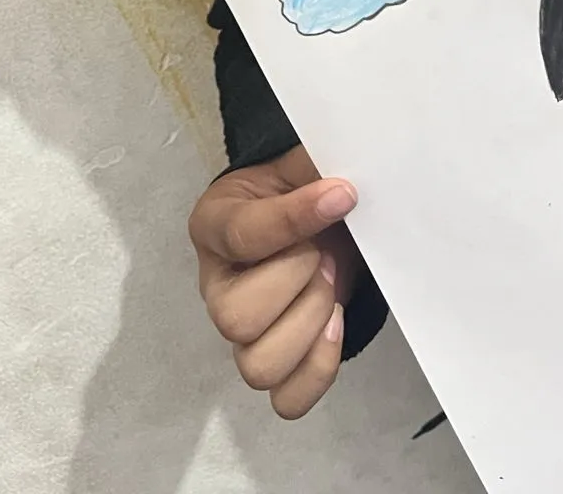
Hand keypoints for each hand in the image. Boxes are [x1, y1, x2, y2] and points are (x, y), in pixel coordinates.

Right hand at [188, 146, 359, 417]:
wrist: (320, 214)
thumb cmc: (304, 188)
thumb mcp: (302, 163)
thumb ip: (314, 164)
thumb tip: (346, 169)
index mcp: (215, 225)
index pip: (242, 235)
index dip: (296, 218)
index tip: (344, 194)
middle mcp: (218, 285)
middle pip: (235, 318)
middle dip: (297, 283)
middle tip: (327, 253)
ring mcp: (241, 333)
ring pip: (258, 365)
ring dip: (309, 326)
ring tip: (332, 286)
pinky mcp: (274, 363)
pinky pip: (287, 399)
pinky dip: (318, 369)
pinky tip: (335, 324)